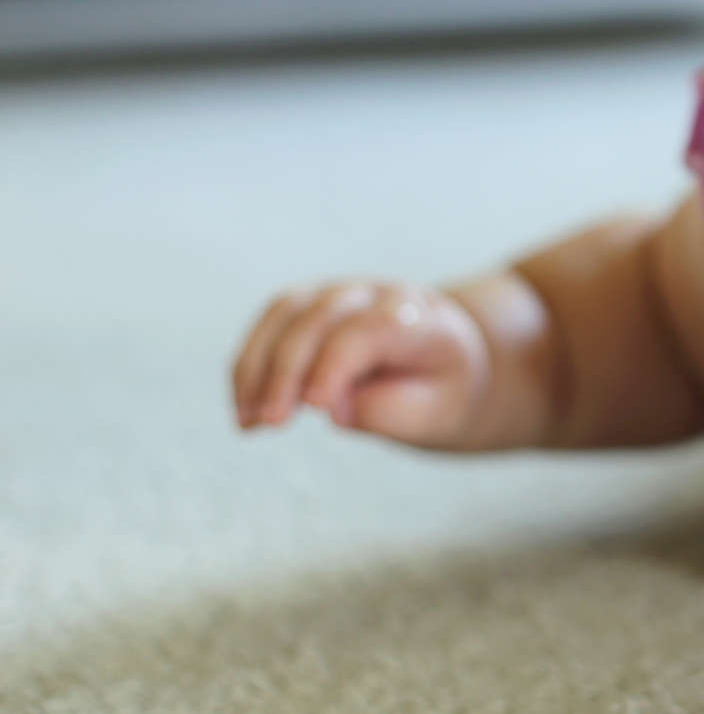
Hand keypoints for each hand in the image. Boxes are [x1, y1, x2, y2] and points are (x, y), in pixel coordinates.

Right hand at [231, 279, 491, 447]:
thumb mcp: (438, 412)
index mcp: (423, 320)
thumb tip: (335, 410)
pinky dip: (251, 363)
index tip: (315, 405)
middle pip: (322, 316)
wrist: (448, 359)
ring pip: (287, 312)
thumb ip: (392, 412)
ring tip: (248, 422)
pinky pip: (272, 322)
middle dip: (289, 369)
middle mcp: (380, 295)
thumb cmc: (440, 391)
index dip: (337, 362)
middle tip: (271, 421)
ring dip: (258, 366)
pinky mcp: (314, 302)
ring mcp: (344, 292)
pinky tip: (245, 408)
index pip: (370, 329)